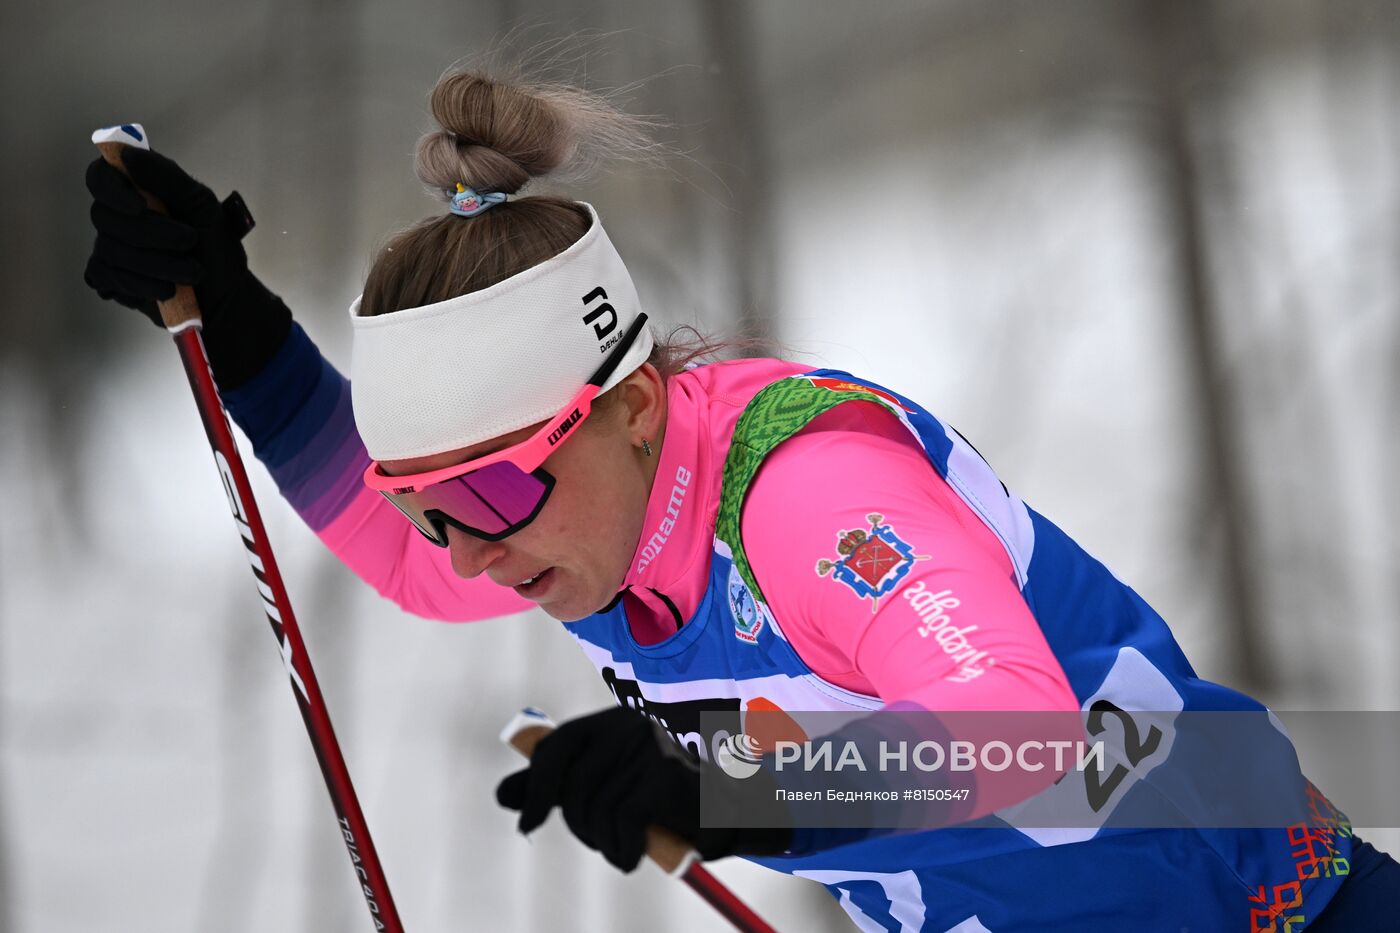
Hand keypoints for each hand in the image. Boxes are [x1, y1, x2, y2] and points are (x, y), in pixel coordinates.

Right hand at [83, 147, 290, 388]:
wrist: (226, 297)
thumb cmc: (216, 247)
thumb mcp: (202, 206)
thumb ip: (168, 176)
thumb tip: (126, 153)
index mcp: (138, 190)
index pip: (100, 176)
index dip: (113, 189)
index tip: (140, 206)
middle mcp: (118, 216)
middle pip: (105, 216)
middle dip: (153, 233)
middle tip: (190, 243)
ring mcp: (110, 247)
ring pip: (111, 249)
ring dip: (158, 264)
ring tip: (191, 273)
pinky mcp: (110, 278)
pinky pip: (108, 276)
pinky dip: (142, 285)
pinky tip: (167, 290)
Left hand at [495, 706, 790, 871]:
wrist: (749, 806)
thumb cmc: (681, 798)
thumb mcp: (619, 788)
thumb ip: (562, 787)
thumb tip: (504, 796)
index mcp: (616, 721)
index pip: (558, 747)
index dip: (537, 788)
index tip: (527, 826)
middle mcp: (631, 725)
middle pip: (572, 786)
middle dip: (579, 826)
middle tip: (606, 844)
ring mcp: (650, 747)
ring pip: (595, 809)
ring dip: (605, 843)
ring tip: (627, 849)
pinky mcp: (666, 775)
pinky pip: (621, 822)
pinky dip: (623, 850)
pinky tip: (634, 858)